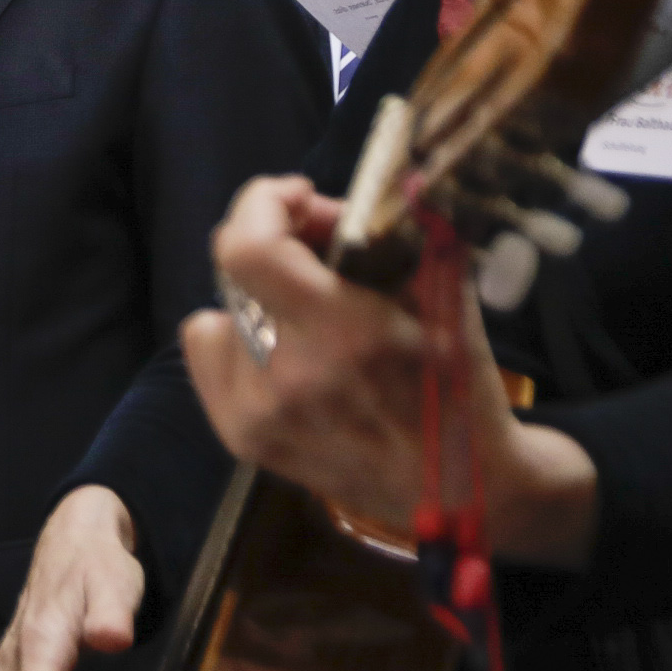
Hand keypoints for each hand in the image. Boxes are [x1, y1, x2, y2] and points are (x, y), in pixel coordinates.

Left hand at [181, 176, 596, 566]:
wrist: (464, 489)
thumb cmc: (459, 386)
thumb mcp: (449, 299)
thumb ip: (412, 234)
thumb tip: (392, 181)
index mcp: (345, 335)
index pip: (249, 247)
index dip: (264, 202)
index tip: (301, 196)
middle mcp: (289, 377)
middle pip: (236, 267)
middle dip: (277, 235)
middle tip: (319, 241)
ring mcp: (259, 414)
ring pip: (221, 305)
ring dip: (263, 288)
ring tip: (308, 302)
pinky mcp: (243, 439)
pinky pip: (207, 348)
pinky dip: (235, 332)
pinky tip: (281, 343)